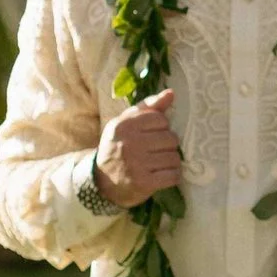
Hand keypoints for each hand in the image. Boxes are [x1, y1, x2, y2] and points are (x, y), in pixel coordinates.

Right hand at [95, 91, 182, 205]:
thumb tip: (171, 93)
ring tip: (160, 163)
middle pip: (171, 138)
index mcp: (124, 125)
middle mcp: (129, 143)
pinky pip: (173, 175)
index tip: (153, 135)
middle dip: (168, 146)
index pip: (161, 120)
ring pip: (174, 157)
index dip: (162, 128)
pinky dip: (173, 176)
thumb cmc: (119, 146)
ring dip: (171, 162)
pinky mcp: (144, 183)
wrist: (102, 181)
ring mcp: (136, 164)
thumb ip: (148, 107)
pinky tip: (164, 175)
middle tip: (157, 151)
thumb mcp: (126, 123)